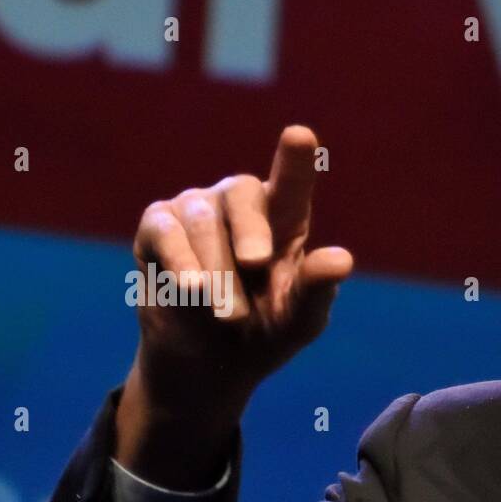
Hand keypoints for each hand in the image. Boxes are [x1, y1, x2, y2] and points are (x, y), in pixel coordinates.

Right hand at [116, 126, 352, 486]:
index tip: (300, 136)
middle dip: (251, 232)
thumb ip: (317, 289)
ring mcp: (197, 209)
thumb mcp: (298, 320)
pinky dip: (181, 260)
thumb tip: (341, 260)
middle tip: (257, 265)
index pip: (291, 183)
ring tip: (228, 315)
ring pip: (203, 221)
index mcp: (285, 219)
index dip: (294, 160)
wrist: (210, 364)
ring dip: (218, 271)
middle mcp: (241, 204)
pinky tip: (191, 287)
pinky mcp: (159, 226)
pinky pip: (165, 229)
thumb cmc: (266, 332)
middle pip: (243, 194)